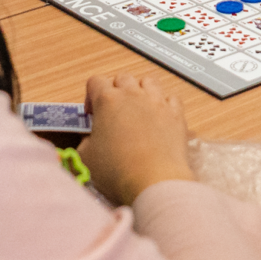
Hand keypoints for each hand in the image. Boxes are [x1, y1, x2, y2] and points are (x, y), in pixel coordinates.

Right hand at [76, 74, 194, 205]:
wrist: (153, 181)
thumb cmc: (116, 171)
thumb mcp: (86, 157)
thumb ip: (84, 140)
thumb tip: (89, 138)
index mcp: (107, 101)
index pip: (95, 81)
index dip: (90, 96)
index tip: (92, 114)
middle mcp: (133, 95)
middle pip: (122, 78)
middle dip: (116, 91)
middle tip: (113, 113)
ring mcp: (157, 102)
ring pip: (148, 81)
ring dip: (141, 91)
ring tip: (137, 111)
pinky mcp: (176, 114)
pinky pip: (171, 98)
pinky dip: (164, 104)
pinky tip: (160, 118)